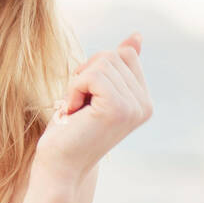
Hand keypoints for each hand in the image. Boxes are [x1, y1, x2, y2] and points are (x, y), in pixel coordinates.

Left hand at [35, 33, 152, 182]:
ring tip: (75, 112)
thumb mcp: (92, 92)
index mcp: (143, 100)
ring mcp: (134, 107)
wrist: (59, 166)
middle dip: (84, 75)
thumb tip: (137, 35)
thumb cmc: (69, 131)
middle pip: (112, 55)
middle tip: (77, 107)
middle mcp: (144, 104)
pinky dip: (74, 89)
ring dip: (77, 84)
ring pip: (101, 62)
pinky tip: (72, 113)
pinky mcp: (117, 109)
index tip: (85, 98)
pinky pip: (91, 75)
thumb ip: (116, 67)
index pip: (124, 54)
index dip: (94, 69)